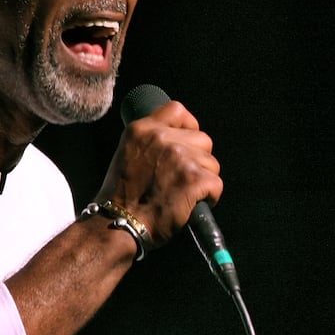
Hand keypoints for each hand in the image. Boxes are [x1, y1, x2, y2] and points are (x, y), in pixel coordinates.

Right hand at [94, 99, 222, 248]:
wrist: (117, 224)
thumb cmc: (122, 196)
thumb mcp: (127, 154)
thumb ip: (150, 142)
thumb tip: (178, 141)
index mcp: (142, 129)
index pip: (177, 110)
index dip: (189, 127)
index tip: (187, 143)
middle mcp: (162, 138)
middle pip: (202, 139)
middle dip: (198, 159)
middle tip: (180, 179)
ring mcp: (180, 157)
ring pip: (212, 163)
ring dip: (203, 179)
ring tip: (182, 194)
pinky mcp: (194, 179)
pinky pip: (216, 184)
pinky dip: (210, 197)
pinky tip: (191, 205)